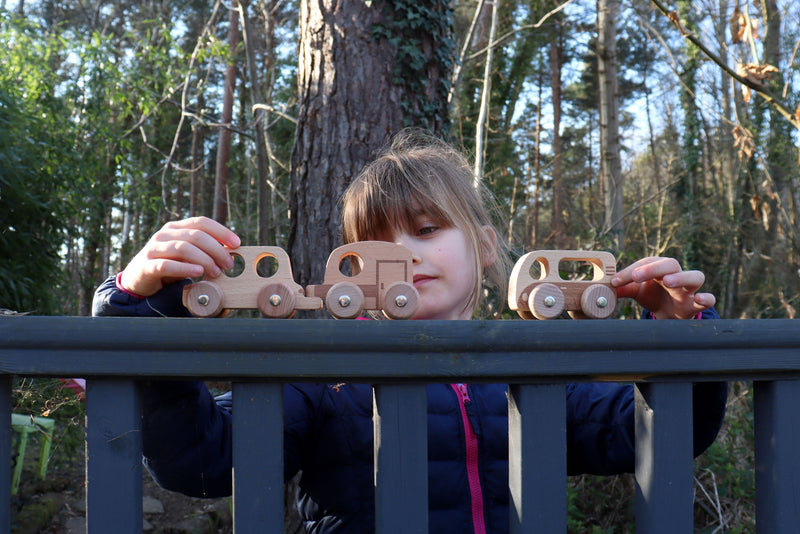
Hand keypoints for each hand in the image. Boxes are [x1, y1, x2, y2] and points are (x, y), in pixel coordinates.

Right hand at [119, 217, 240, 296]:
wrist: (138, 279)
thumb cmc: (169, 265)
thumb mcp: (188, 255)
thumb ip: (205, 251)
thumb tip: (231, 254)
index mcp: (177, 228)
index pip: (201, 222)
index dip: (221, 231)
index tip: (237, 243)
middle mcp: (165, 234)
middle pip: (196, 236)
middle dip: (216, 250)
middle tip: (228, 265)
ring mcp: (154, 248)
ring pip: (183, 248)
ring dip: (204, 260)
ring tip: (217, 272)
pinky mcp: (147, 265)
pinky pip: (167, 265)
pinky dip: (184, 268)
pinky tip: (198, 273)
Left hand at [611, 256, 714, 318]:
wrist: (669, 315)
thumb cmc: (653, 296)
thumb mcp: (635, 291)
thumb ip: (621, 288)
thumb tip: (600, 287)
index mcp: (658, 269)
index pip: (645, 263)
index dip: (629, 271)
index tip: (615, 281)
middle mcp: (675, 275)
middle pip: (670, 263)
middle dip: (654, 268)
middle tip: (637, 276)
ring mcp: (688, 289)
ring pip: (694, 276)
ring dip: (681, 277)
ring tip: (668, 281)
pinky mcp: (696, 303)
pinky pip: (709, 298)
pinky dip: (707, 297)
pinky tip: (701, 298)